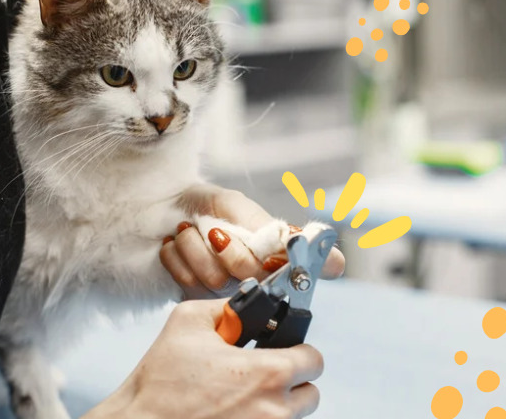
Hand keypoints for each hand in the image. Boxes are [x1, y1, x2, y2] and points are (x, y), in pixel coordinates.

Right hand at [82, 299, 323, 418]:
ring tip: (243, 393)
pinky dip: (260, 418)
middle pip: (310, 394)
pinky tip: (233, 410)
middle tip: (263, 372)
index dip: (298, 350)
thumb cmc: (162, 378)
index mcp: (268, 373)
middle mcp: (275, 410)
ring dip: (278, 403)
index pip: (314, 360)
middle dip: (292, 380)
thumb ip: (227, 306)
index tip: (281, 349)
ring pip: (293, 416)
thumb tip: (246, 305)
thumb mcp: (188, 321)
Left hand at [160, 185, 344, 296]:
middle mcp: (251, 283)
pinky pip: (184, 282)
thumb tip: (339, 264)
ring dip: (194, 246)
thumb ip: (279, 234)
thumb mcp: (243, 210)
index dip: (277, 264)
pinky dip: (176, 256)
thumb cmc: (209, 206)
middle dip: (224, 244)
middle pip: (247, 274)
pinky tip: (175, 246)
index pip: (294, 275)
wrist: (165, 206)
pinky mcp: (191, 299)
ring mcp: (220, 295)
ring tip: (190, 232)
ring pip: (212, 279)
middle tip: (212, 229)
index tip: (255, 248)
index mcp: (271, 260)